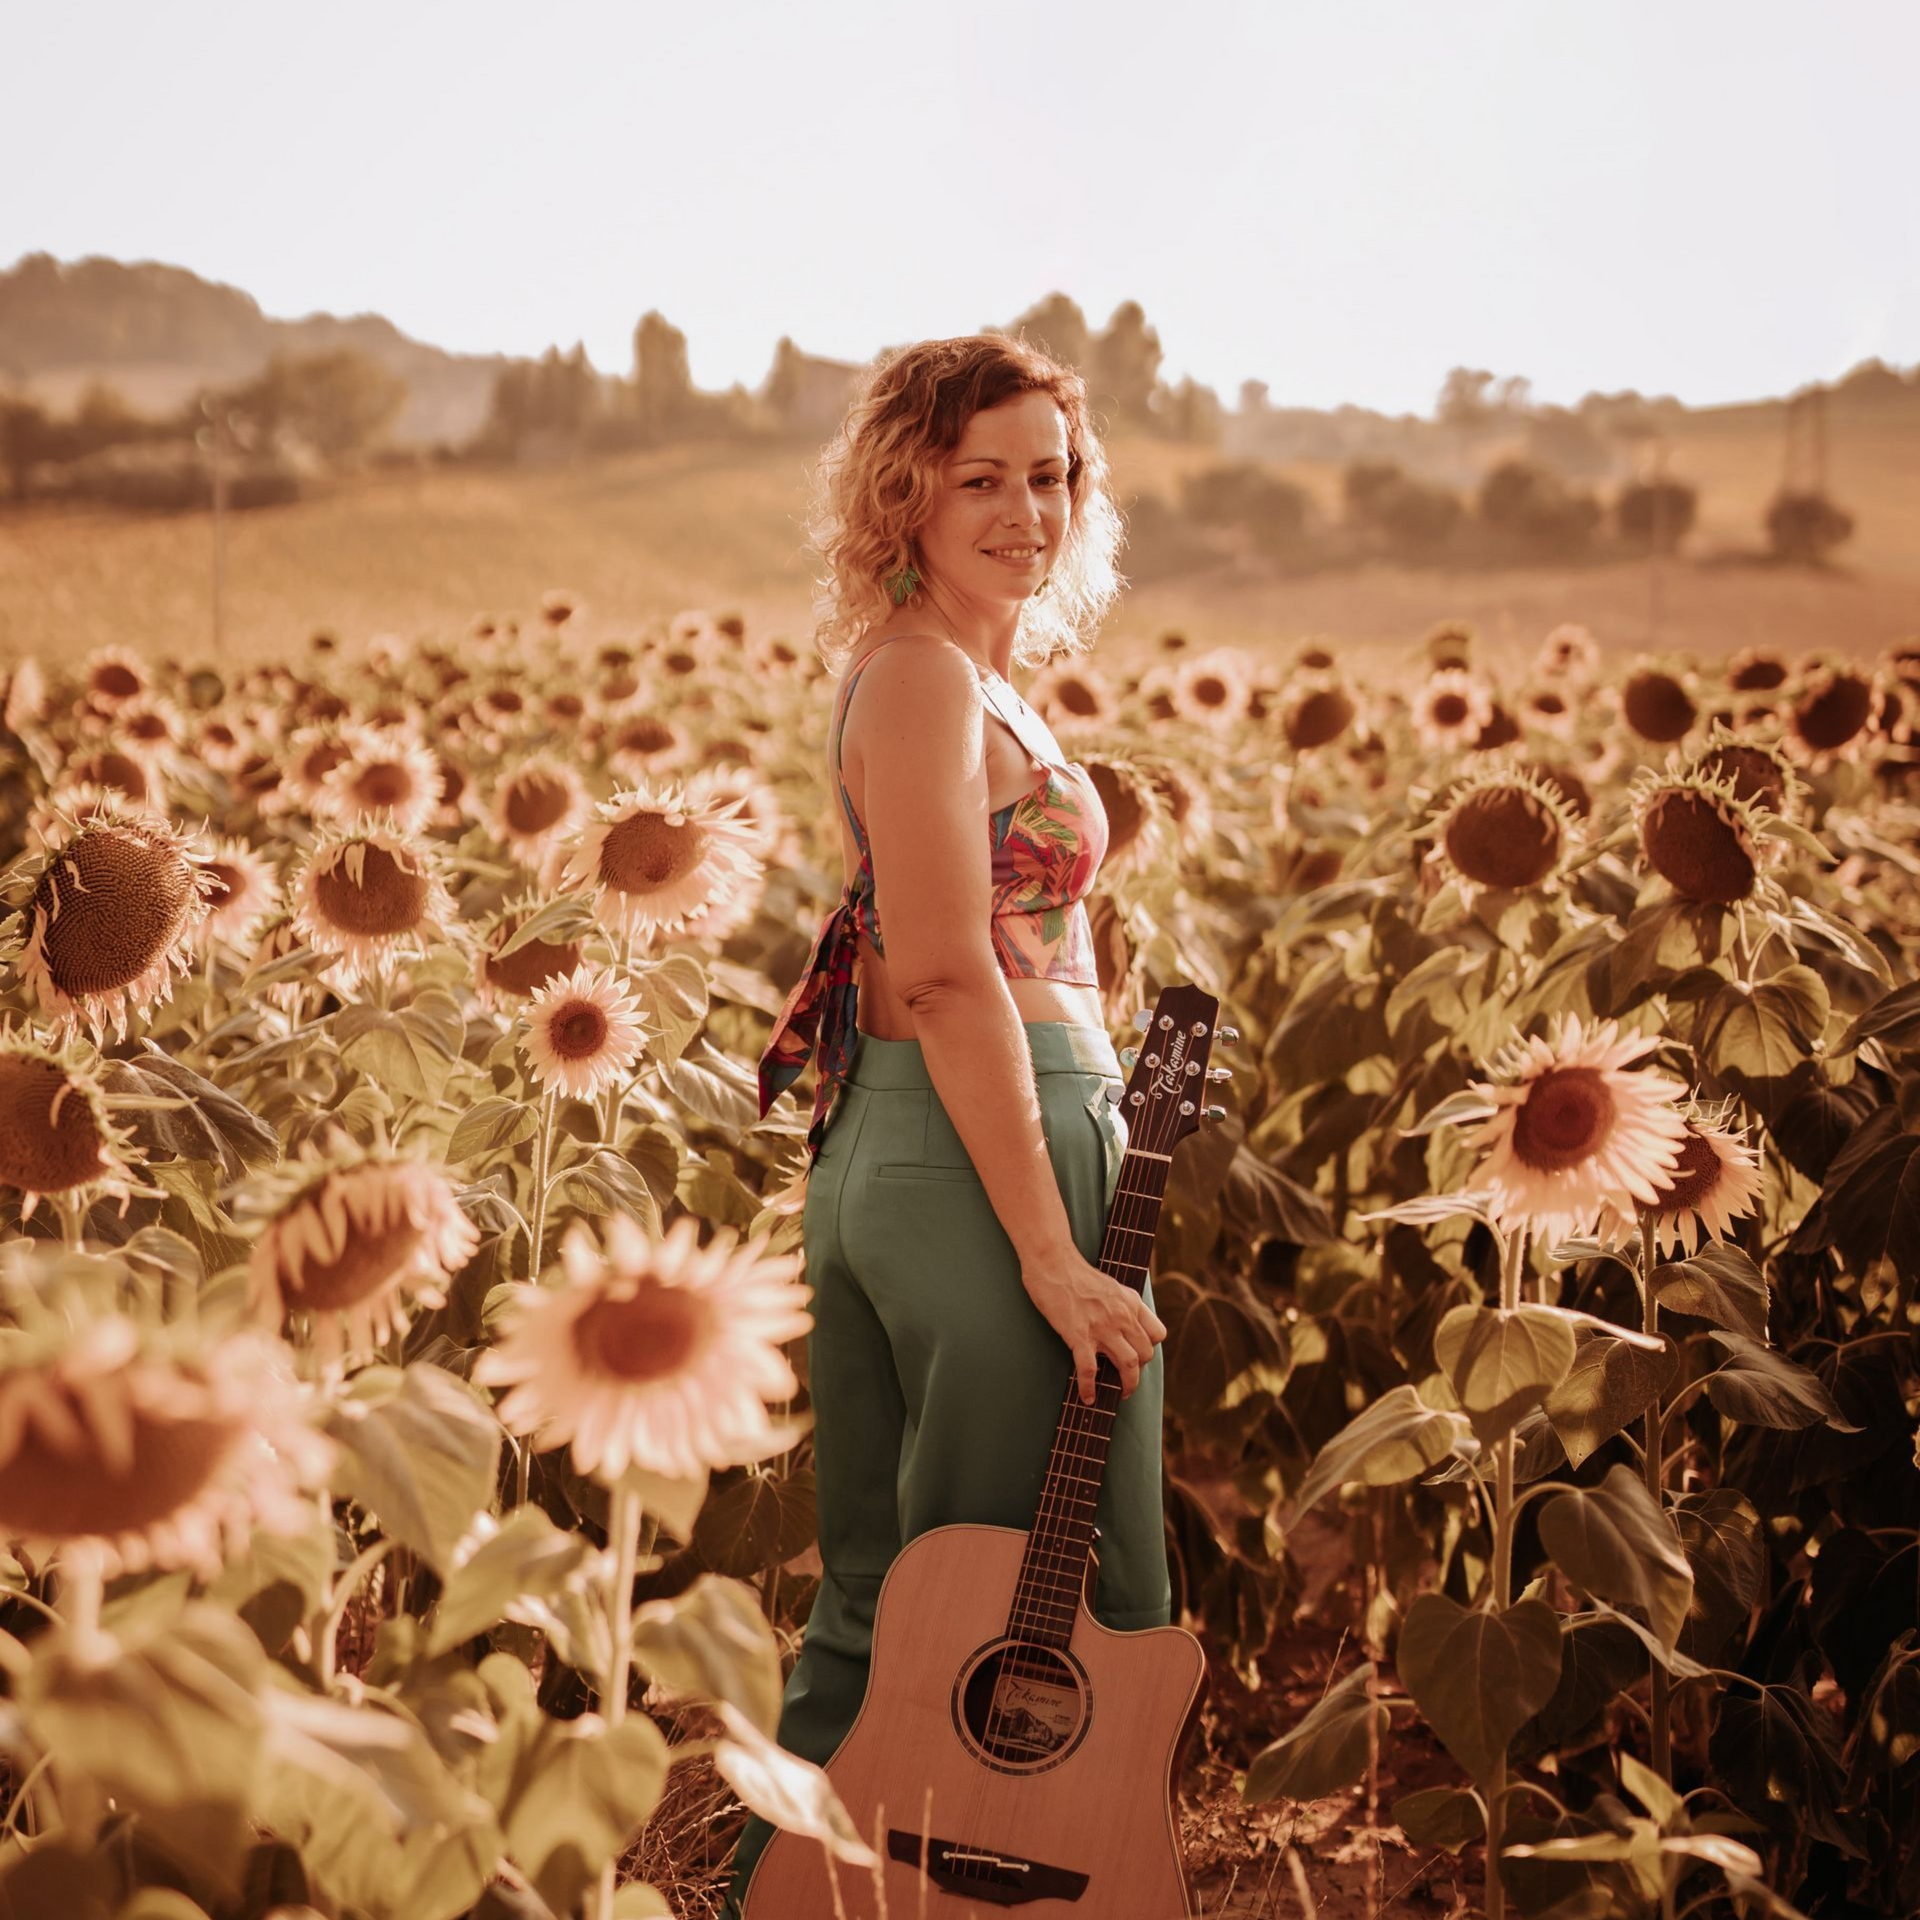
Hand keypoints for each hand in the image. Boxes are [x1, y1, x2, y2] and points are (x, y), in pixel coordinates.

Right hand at [1019, 1245, 1166, 1406]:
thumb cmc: (1076, 1273)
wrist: (1053, 1263)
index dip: (1150, 1348)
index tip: (1139, 1354)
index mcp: (1131, 1302)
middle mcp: (1122, 1315)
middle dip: (1139, 1371)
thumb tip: (1122, 1325)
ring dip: (1127, 1385)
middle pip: (1145, 1353)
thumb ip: (1121, 1305)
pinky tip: (1088, 1397)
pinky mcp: (1080, 1335)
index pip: (1157, 1333)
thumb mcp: (1111, 1285)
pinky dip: (1089, 1388)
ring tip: (1119, 1394)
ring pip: (1128, 1364)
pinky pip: (1089, 1370)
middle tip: (1127, 1378)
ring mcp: (1102, 1326)